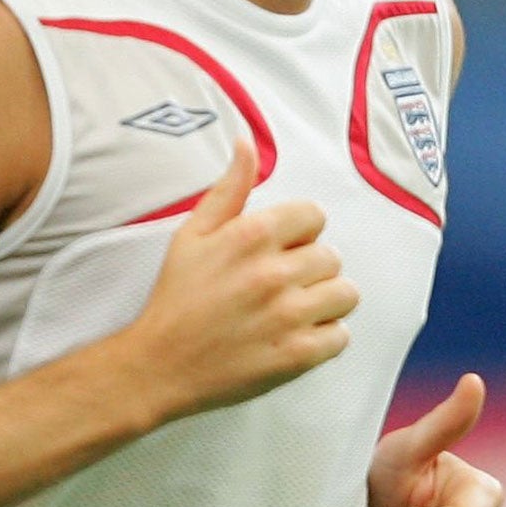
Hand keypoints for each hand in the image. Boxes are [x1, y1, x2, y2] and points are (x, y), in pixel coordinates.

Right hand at [124, 139, 358, 421]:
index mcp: (250, 236)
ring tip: (291, 310)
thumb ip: (229, 189)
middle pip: (331, 256)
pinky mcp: (297, 354)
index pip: (313, 215)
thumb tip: (247, 143)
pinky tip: (292, 335)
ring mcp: (288, 315)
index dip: (297, 233)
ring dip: (323, 302)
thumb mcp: (192, 234)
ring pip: (345, 294)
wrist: (159, 363)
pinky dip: (323, 337)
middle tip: (277, 285)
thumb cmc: (176, 296)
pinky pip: (341, 336)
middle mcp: (274, 272)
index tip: (277, 250)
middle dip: (309, 269)